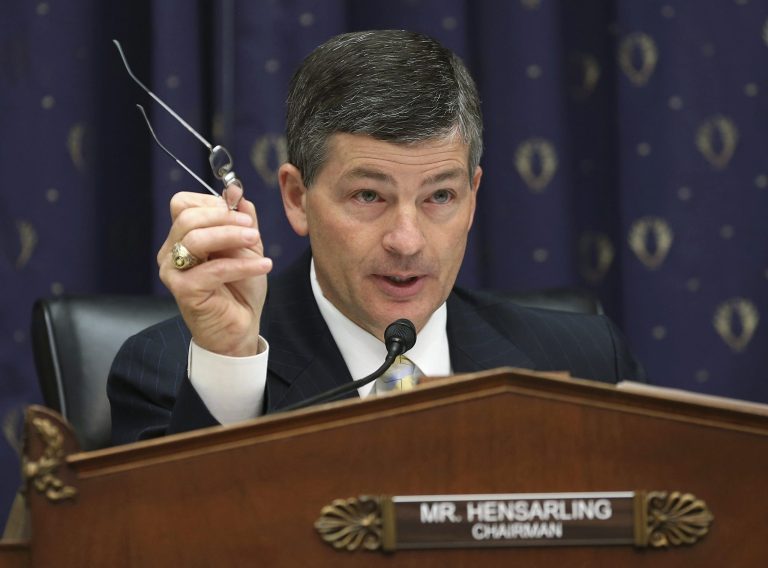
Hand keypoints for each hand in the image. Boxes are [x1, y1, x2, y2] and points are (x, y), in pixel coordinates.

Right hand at [158, 191, 271, 356]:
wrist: (241, 326)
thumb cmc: (241, 288)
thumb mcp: (247, 247)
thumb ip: (242, 219)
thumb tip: (236, 189)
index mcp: (183, 237)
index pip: (183, 204)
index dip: (212, 203)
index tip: (242, 214)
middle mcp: (171, 251)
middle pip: (186, 217)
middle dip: (223, 217)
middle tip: (251, 228)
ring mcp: (173, 271)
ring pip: (195, 239)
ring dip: (230, 235)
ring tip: (256, 241)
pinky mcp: (184, 291)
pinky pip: (212, 270)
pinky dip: (241, 265)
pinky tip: (264, 266)